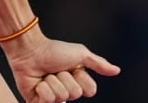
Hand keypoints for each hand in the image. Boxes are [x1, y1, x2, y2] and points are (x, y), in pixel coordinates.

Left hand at [6, 35, 120, 101]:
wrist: (30, 50)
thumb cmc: (54, 50)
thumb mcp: (80, 55)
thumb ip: (99, 64)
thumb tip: (117, 71)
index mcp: (77, 80)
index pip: (90, 91)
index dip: (82, 79)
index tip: (73, 68)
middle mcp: (66, 90)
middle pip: (75, 94)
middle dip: (64, 78)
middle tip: (56, 69)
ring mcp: (52, 97)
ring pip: (61, 97)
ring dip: (52, 81)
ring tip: (45, 74)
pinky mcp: (37, 102)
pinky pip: (46, 102)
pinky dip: (42, 89)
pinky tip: (37, 82)